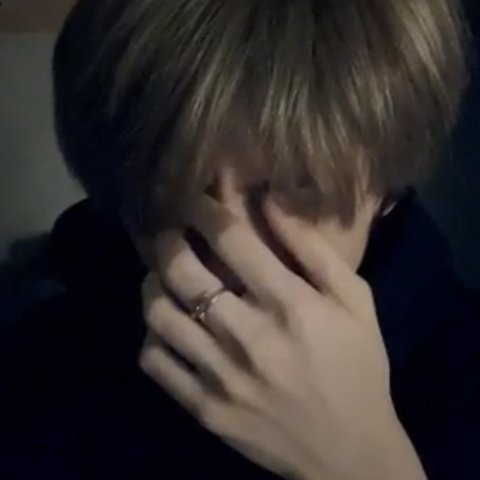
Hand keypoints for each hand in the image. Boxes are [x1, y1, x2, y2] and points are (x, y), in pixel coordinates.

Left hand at [139, 193, 425, 479]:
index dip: (205, 210)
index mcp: (291, 306)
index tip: (195, 200)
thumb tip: (272, 202)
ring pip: (159, 313)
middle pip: (183, 271)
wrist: (350, 454)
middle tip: (170, 232)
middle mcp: (249, 337)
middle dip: (168, 239)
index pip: (231, 239)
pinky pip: (155, 361)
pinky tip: (167, 325)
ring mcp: (221, 377)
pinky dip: (152, 334)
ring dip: (152, 283)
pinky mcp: (204, 409)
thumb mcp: (356, 302)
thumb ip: (314, 250)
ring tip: (161, 274)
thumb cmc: (358, 367)